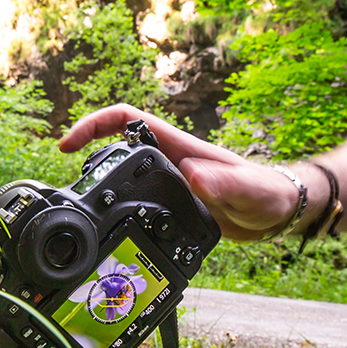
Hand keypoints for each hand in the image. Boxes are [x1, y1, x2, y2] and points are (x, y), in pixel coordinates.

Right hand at [60, 104, 299, 239]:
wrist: (278, 211)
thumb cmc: (267, 195)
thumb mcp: (247, 192)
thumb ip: (223, 184)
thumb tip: (193, 174)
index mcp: (180, 147)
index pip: (127, 120)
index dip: (93, 126)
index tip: (68, 145)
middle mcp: (172, 159)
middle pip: (117, 145)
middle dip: (87, 155)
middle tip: (68, 184)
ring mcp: (171, 179)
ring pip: (125, 172)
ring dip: (102, 182)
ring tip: (82, 208)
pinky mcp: (174, 200)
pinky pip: (139, 195)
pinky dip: (120, 205)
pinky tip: (116, 226)